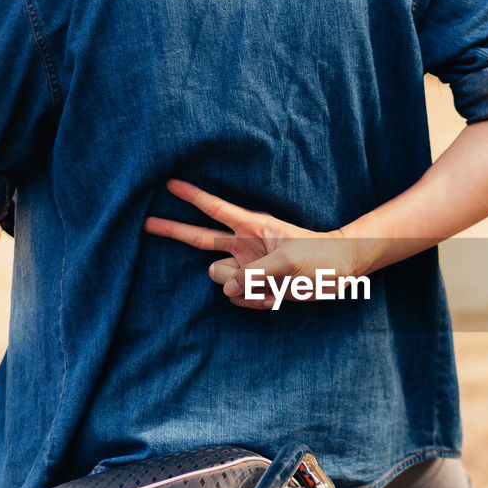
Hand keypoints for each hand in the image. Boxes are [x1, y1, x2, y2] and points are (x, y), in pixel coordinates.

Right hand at [144, 180, 363, 308]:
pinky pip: (238, 298)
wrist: (342, 272)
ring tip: (272, 288)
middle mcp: (244, 246)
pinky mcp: (254, 287)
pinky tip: (275, 298)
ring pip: (222, 281)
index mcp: (253, 228)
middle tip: (145, 223)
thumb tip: (227, 287)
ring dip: (243, 290)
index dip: (192, 198)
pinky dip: (254, 303)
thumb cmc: (322, 257)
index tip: (168, 185)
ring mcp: (247, 267)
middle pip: (199, 238)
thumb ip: (256, 275)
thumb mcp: (291, 263)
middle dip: (173, 231)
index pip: (215, 210)